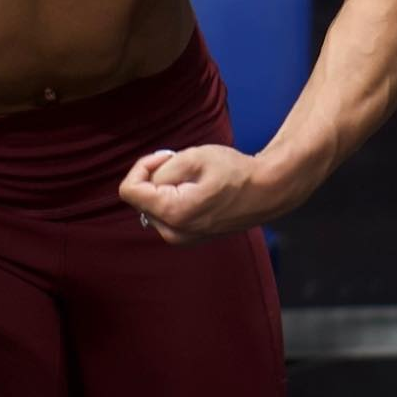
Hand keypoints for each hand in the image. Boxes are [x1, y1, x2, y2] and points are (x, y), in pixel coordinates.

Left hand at [119, 144, 276, 245]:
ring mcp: (181, 239)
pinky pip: (165, 214)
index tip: (165, 157)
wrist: (267, 192)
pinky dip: (172, 198)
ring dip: (164, 187)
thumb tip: (148, 180)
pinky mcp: (188, 238)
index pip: (129, 191)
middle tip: (181, 162)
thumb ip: (162, 169)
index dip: (142, 167)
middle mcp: (174, 233)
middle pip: (140, 199)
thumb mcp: (195, 157)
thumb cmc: (235, 172)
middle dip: (154, 177)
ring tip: (192, 176)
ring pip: (152, 206)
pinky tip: (195, 189)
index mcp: (173, 213)